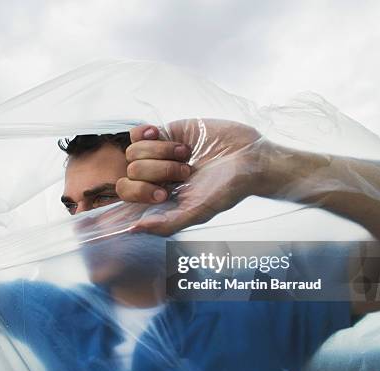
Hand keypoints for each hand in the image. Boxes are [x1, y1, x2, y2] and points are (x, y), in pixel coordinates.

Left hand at [117, 118, 287, 235]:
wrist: (251, 158)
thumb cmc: (229, 188)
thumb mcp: (199, 211)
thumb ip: (167, 224)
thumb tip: (134, 229)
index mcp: (159, 198)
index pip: (128, 196)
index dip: (140, 192)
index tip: (165, 193)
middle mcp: (155, 177)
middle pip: (131, 172)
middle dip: (158, 171)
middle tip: (186, 172)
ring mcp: (158, 154)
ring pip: (133, 152)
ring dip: (161, 152)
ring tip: (186, 155)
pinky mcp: (166, 132)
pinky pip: (136, 133)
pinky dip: (146, 134)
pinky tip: (163, 136)